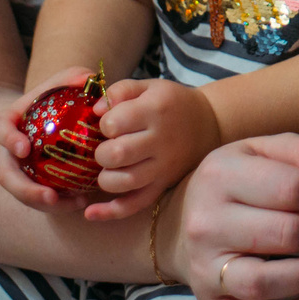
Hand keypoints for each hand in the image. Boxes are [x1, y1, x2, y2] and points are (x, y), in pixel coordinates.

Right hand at [0, 65, 102, 211]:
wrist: (69, 110)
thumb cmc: (68, 92)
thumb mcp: (74, 78)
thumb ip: (78, 77)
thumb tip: (88, 82)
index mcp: (12, 120)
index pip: (0, 127)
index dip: (7, 139)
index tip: (24, 149)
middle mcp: (9, 148)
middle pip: (5, 173)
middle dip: (23, 189)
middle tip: (49, 196)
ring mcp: (20, 168)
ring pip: (23, 193)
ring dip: (43, 203)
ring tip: (73, 204)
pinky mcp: (35, 182)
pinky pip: (42, 199)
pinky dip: (60, 204)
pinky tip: (82, 201)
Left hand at [83, 78, 222, 221]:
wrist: (208, 123)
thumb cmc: (171, 103)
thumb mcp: (149, 86)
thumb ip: (120, 91)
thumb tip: (95, 111)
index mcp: (155, 110)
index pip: (113, 123)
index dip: (104, 124)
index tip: (110, 123)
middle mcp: (160, 140)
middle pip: (117, 154)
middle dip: (102, 152)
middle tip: (107, 146)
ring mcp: (163, 167)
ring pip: (125, 182)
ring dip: (106, 177)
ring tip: (109, 168)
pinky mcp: (163, 185)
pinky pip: (136, 204)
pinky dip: (111, 211)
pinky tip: (90, 212)